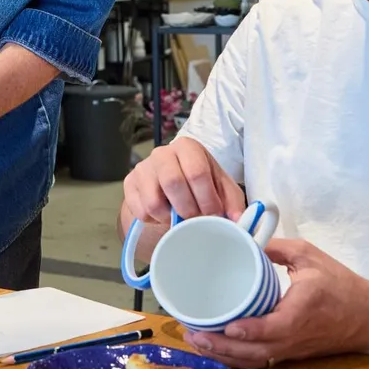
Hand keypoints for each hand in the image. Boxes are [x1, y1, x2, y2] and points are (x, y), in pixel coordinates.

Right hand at [120, 137, 244, 226]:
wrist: (172, 184)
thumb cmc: (201, 185)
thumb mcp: (222, 188)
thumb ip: (232, 202)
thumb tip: (239, 220)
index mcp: (188, 147)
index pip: (196, 172)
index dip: (207, 198)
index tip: (214, 214)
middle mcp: (162, 153)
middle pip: (173, 182)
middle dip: (188, 209)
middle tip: (195, 219)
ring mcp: (143, 168)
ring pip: (154, 201)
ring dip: (170, 218)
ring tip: (179, 219)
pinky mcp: (129, 184)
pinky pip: (140, 210)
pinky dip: (154, 220)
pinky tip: (163, 215)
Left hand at [182, 239, 368, 368]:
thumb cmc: (340, 284)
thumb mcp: (310, 256)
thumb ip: (276, 247)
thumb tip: (242, 237)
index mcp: (301, 312)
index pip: (274, 328)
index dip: (249, 331)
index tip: (226, 327)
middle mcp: (294, 337)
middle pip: (255, 352)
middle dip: (222, 347)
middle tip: (192, 334)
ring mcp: (291, 350)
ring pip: (254, 360)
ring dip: (224, 355)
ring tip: (196, 342)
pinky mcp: (289, 355)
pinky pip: (259, 361)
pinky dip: (236, 359)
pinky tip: (216, 349)